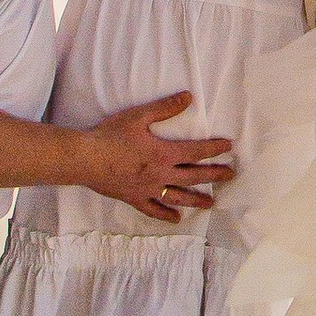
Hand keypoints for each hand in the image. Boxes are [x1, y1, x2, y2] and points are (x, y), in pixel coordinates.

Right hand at [79, 95, 234, 219]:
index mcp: (163, 153)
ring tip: (211, 203)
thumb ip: (165, 107)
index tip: (228, 147)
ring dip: (196, 199)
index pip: (195, 152)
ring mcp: (148, 189)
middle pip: (193, 176)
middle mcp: (160, 174)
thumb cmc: (111, 135)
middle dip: (213, 175)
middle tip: (230, 176)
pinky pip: (153, 210)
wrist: (85, 159)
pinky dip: (166, 214)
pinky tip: (176, 218)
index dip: (214, 149)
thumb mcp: (139, 116)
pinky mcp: (134, 198)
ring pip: (178, 197)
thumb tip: (189, 97)